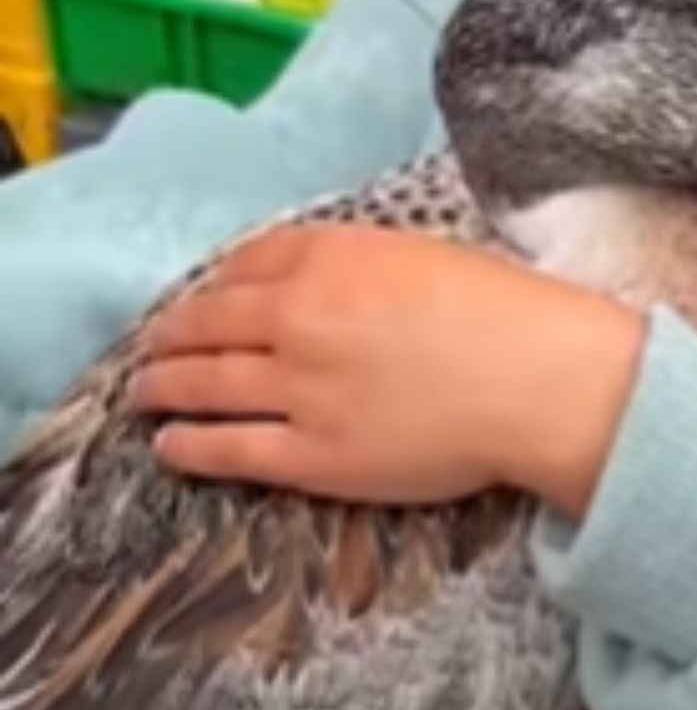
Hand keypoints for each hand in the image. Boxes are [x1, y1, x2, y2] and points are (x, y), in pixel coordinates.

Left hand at [133, 224, 645, 515]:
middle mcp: (300, 315)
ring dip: (163, 387)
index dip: (216, 283)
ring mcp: (298, 387)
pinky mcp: (310, 455)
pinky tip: (170, 446)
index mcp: (332, 257)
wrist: (539, 382)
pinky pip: (228, 449)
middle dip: (172, 335)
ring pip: (203, 385)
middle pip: (209, 322)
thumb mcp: (426, 255)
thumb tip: (319, 281)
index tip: (206, 297)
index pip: (247, 263)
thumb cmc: (506, 313)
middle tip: (155, 347)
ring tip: (143, 394)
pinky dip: (189, 447)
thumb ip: (360, 264)